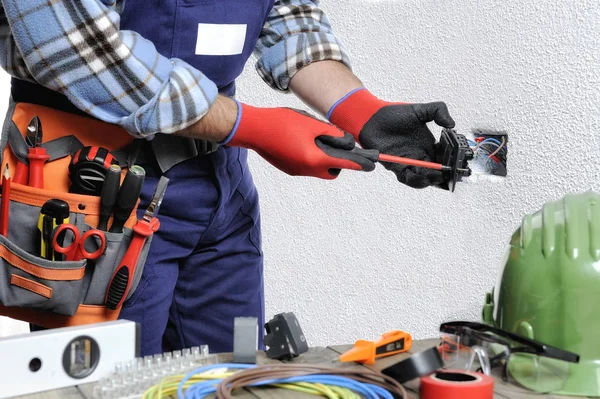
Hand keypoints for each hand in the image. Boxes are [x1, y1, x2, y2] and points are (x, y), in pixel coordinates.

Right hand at [224, 103, 375, 178]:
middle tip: (338, 145)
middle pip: (332, 171)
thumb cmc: (282, 123)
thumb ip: (331, 133)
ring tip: (317, 138)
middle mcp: (306, 170)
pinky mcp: (289, 168)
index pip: (345, 164)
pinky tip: (302, 140)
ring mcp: (296, 171)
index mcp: (314, 159)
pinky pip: (306, 166)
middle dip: (339, 162)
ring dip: (323, 157)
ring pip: (318, 168)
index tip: (373, 164)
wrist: (254, 129)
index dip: (361, 163)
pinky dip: (310, 156)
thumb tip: (344, 140)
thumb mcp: (312, 124)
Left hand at [329, 89, 454, 187]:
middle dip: (442, 174)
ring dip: (430, 179)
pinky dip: (415, 180)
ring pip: (421, 176)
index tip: (457, 162)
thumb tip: (452, 124)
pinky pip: (406, 177)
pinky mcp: (394, 166)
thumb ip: (438, 111)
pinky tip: (423, 179)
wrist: (371, 118)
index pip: (442, 157)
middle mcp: (418, 155)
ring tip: (436, 177)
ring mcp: (407, 162)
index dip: (450, 161)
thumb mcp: (420, 110)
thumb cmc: (393, 114)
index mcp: (427, 144)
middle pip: (434, 170)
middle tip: (449, 173)